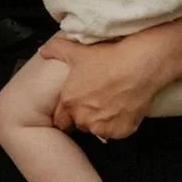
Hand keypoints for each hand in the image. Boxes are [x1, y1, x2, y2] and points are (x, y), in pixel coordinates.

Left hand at [39, 33, 159, 139]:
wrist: (138, 65)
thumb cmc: (107, 58)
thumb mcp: (76, 50)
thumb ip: (55, 50)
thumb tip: (43, 51)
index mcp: (70, 102)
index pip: (60, 120)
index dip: (66, 113)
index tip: (75, 105)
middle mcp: (84, 118)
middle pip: (79, 124)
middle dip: (84, 115)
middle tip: (95, 100)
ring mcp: (104, 127)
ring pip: (97, 129)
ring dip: (100, 121)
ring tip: (109, 102)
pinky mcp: (122, 131)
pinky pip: (116, 132)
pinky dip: (117, 123)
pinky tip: (122, 107)